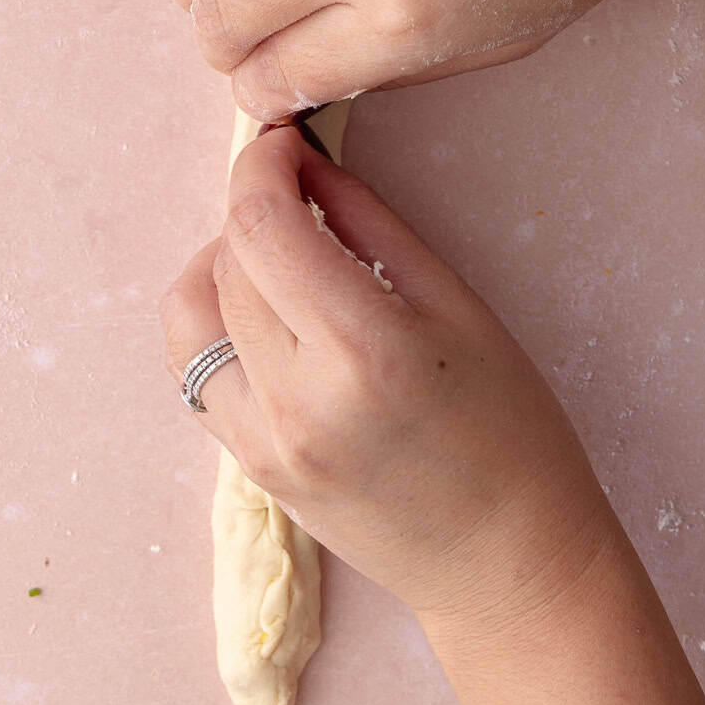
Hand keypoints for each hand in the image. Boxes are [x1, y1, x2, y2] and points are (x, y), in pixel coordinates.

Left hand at [160, 125, 611, 621]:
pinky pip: (197, 369)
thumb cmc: (511, 428)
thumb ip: (368, 222)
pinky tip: (265, 315)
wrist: (508, 564)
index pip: (262, 226)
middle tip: (298, 188)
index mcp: (365, 351)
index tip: (282, 140)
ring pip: (193, 313)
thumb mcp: (456, 305)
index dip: (261, 164)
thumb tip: (304, 162)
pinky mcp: (249, 468)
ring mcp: (263, 444)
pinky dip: (215, 322)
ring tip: (281, 258)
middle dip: (254, 207)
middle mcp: (297, 401)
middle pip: (227, 262)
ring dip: (224, 263)